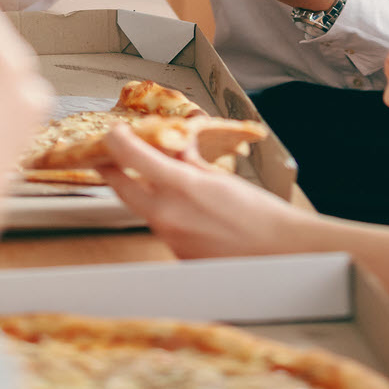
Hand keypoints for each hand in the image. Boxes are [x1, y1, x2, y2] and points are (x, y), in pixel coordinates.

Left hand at [96, 127, 317, 258]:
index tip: (115, 133)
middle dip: (112, 170)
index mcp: (180, 187)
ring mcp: (169, 239)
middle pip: (120, 188)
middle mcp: (167, 215)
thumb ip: (188, 163)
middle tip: (109, 156)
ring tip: (165, 183)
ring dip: (145, 193)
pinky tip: (189, 213)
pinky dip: (168, 216)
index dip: (115, 140)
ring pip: (143, 209)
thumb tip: (174, 149)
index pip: (130, 157)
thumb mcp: (220, 177)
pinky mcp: (176, 255)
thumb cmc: (259, 214)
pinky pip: (162, 229)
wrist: (279, 251)